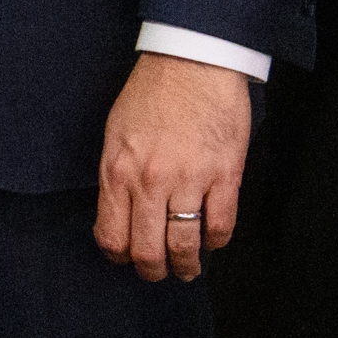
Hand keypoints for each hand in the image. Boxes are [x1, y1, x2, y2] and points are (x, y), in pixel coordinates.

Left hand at [94, 52, 252, 281]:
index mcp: (117, 170)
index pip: (111, 234)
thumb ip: (117, 175)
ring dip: (186, 265)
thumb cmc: (150, 94)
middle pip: (148, 250)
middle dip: (152, 271)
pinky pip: (221, 226)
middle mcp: (150, 181)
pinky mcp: (225, 176)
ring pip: (185, 245)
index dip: (118, 255)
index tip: (125, 258)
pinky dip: (217, 242)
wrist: (191, 63)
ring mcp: (190, 180)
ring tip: (188, 269)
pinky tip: (212, 241)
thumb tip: (120, 212)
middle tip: (158, 274)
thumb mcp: (115, 134)